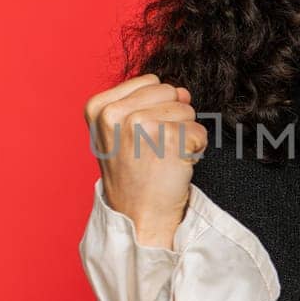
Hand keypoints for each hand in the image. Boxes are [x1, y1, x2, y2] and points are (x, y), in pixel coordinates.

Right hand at [84, 74, 208, 249]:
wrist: (139, 218)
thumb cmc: (132, 175)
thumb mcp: (120, 133)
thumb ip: (147, 103)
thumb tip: (183, 91)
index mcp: (99, 107)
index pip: (151, 82)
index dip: (155, 108)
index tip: (140, 138)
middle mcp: (116, 113)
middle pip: (170, 92)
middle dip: (171, 118)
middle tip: (155, 149)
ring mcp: (141, 125)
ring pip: (187, 110)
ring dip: (184, 134)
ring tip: (164, 158)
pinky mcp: (169, 139)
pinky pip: (200, 131)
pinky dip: (195, 149)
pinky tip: (176, 165)